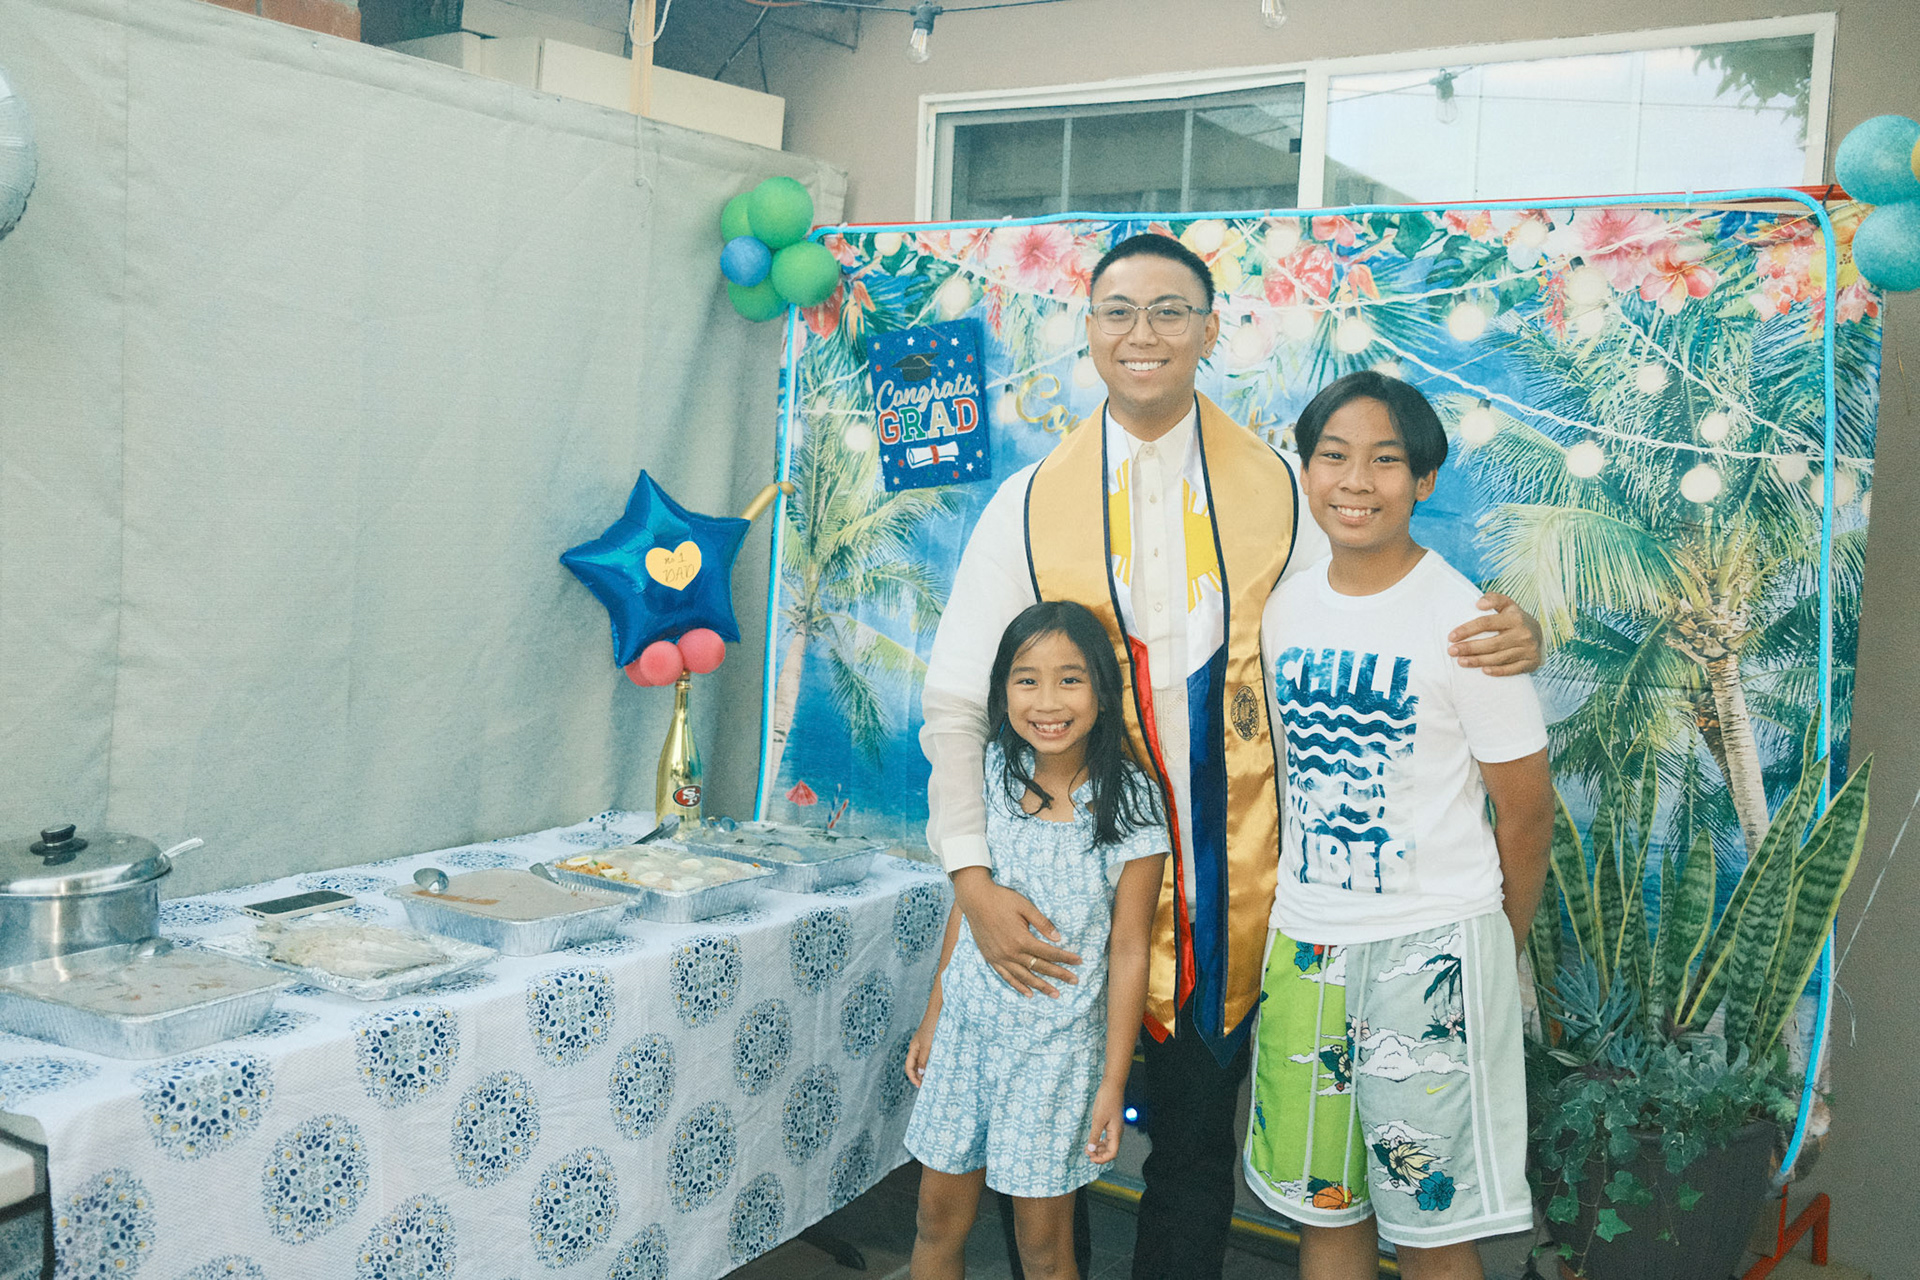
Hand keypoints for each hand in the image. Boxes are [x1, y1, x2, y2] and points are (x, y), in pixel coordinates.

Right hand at [905, 1012, 937, 1087]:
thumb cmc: (931, 1027)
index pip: (909, 1067)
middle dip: (919, 1076)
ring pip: (923, 1062)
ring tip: (934, 1078)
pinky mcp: (933, 1043)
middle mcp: (918, 1048)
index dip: (913, 1077)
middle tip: (927, 1085)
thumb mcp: (927, 1045)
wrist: (939, 1012)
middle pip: (915, 1066)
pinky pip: (931, 1056)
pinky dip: (933, 1063)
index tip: (920, 1086)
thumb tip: (920, 1073)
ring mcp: (925, 1045)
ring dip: (927, 1070)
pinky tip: (939, 1067)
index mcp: (913, 1048)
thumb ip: (923, 1059)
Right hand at [953, 869, 1080, 997]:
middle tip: (1075, 981)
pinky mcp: (991, 959)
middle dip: (1059, 974)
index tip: (1078, 961)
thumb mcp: (1025, 906)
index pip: (1049, 952)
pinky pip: (1007, 977)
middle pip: (1040, 967)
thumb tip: (1058, 938)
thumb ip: (1042, 923)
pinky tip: (1028, 993)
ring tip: (1055, 994)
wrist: (975, 899)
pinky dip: (1018, 986)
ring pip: (1025, 977)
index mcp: (1022, 939)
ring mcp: (1000, 958)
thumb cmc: (1001, 899)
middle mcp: (1011, 952)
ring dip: (1041, 986)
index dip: (1065, 957)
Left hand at [1086, 1085, 1124, 1163]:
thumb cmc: (1107, 1100)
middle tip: (1087, 1152)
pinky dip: (1099, 1141)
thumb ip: (1094, 1135)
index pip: (1112, 1154)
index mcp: (1116, 1133)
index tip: (1090, 1158)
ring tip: (1087, 1148)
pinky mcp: (1111, 1123)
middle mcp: (1117, 1132)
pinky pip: (1106, 1137)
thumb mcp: (1098, 1119)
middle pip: (1110, 1151)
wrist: (1112, 1086)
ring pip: (1108, 1145)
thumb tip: (1090, 1149)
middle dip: (1099, 1154)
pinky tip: (1092, 1140)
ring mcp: (1114, 1128)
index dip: (1102, 1159)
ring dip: (1098, 1149)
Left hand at [1447, 591, 1542, 675]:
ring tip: (1461, 661)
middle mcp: (1523, 634)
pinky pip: (1512, 669)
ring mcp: (1528, 649)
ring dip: (1478, 661)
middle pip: (1492, 643)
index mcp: (1514, 618)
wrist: (1539, 635)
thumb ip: (1493, 599)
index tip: (1451, 637)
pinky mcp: (1530, 663)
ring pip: (1499, 657)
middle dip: (1469, 648)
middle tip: (1451, 651)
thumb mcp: (1507, 604)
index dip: (1468, 630)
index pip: (1487, 623)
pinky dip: (1498, 671)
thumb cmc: (1514, 619)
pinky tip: (1483, 671)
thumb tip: (1479, 604)